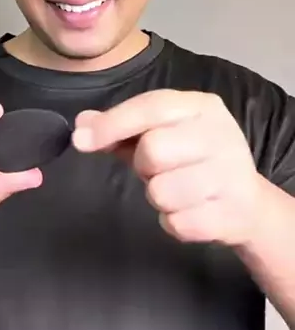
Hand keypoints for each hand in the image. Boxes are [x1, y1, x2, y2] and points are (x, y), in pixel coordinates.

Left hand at [72, 90, 262, 245]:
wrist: (247, 202)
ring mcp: (231, 175)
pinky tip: (191, 211)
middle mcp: (222, 135)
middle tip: (158, 170)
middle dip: (144, 167)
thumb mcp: (161, 134)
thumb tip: (82, 124)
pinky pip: (177, 223)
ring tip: (177, 190)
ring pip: (163, 192)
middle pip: (153, 150)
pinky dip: (174, 223)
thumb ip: (120, 127)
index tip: (81, 140)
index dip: (112, 123)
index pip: (152, 107)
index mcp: (202, 107)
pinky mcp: (231, 213)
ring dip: (159, 197)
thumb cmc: (194, 161)